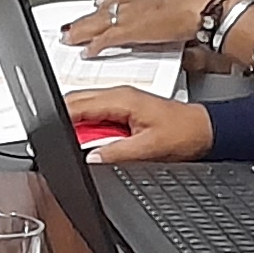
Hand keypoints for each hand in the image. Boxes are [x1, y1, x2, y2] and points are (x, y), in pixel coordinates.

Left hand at [62, 0, 226, 58]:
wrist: (210, 7)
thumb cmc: (210, 4)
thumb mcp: (190, 6)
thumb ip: (180, 18)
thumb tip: (184, 32)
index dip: (108, 4)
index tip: (98, 7)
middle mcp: (139, 2)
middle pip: (106, 9)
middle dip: (88, 18)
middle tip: (73, 25)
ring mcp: (134, 15)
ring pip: (100, 22)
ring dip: (84, 30)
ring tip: (71, 38)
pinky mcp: (133, 31)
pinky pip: (107, 39)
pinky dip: (96, 45)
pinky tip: (88, 51)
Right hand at [68, 86, 211, 162]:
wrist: (204, 129)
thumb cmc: (184, 132)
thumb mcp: (150, 148)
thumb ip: (117, 153)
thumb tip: (90, 158)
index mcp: (122, 99)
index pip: (79, 104)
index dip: (61, 118)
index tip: (49, 130)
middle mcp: (119, 94)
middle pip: (77, 101)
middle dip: (66, 120)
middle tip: (61, 140)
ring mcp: (121, 99)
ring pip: (85, 107)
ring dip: (78, 124)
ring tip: (81, 142)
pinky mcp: (124, 107)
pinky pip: (97, 113)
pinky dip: (90, 126)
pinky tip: (94, 139)